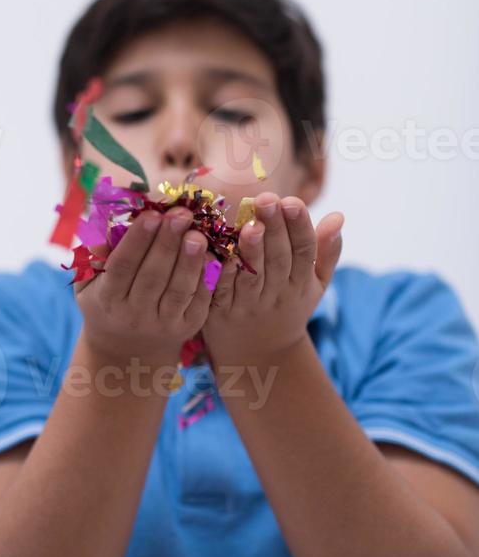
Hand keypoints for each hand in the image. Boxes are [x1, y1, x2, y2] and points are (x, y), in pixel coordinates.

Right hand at [74, 206, 211, 366]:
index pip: (122, 266)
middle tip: (180, 215)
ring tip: (197, 234)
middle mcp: (135, 314)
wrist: (126, 349)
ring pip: (178, 290)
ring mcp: (164, 323)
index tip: (151, 214)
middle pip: (153, 276)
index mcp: (108, 299)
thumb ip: (93, 259)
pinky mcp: (188, 327)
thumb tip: (103, 237)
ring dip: (189, 260)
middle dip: (167, 243)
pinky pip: (199, 300)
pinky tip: (211, 256)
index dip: (137, 240)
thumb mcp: (89, 285)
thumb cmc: (106, 303)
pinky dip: (206, 278)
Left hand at [202, 193, 343, 368]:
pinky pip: (223, 292)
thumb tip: (338, 216)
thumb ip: (326, 251)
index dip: (299, 227)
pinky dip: (222, 274)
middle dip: (274, 228)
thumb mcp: (315, 284)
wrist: (259, 356)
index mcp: (301, 283)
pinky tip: (219, 253)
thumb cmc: (288, 307)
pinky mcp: (222, 312)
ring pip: (253, 276)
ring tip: (250, 225)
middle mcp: (277, 293)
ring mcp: (250, 304)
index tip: (293, 200)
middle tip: (267, 199)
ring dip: (252, 251)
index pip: (304, 251)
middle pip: (278, 259)